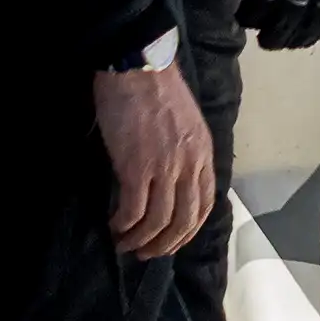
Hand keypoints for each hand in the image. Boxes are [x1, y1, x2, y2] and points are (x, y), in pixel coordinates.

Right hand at [95, 64, 213, 258]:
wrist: (137, 67)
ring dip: (140, 240)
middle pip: (185, 220)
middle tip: (146, 253)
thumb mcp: (186, 124)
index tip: (172, 241)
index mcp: (204, 153)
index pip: (205, 204)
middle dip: (165, 244)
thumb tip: (173, 181)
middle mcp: (189, 164)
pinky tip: (114, 226)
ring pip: (158, 221)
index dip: (188, 230)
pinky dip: (123, 226)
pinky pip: (133, 211)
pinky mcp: (137, 168)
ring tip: (125, 244)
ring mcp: (164, 168)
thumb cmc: (156, 90)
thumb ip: (186, 152)